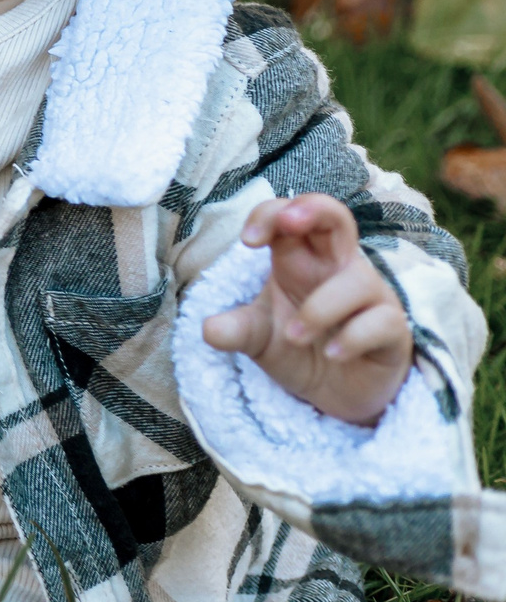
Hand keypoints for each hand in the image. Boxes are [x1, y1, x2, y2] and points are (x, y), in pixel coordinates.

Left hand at [202, 194, 413, 425]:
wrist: (336, 392)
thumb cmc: (298, 347)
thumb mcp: (258, 338)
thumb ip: (236, 330)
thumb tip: (209, 330)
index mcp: (300, 260)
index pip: (290, 217)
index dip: (271, 215)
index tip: (248, 241)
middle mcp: (336, 269)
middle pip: (337, 217)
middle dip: (314, 209)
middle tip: (289, 224)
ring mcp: (370, 297)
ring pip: (358, 279)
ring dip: (320, 308)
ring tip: (293, 337)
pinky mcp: (393, 330)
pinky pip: (384, 321)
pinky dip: (353, 337)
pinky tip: (332, 354)